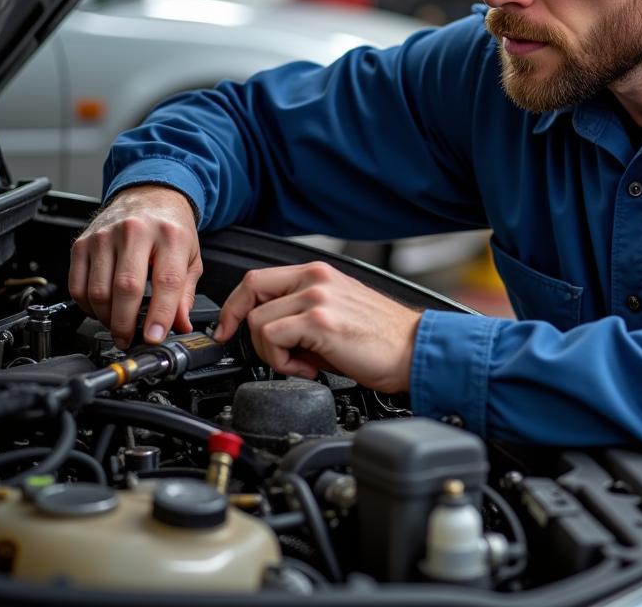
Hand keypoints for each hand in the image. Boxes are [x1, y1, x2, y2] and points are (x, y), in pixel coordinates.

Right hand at [69, 184, 201, 347]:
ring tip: (118, 325)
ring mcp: (104, 236)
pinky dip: (87, 306)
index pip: (166, 281)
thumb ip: (186, 293)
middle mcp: (135, 232)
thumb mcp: (191, 256)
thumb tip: (180, 325)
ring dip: (106, 318)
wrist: (150, 194)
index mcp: (170, 235)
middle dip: (126, 323)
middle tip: (130, 338)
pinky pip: (78, 285)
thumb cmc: (171, 227)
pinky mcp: (82, 243)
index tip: (154, 337)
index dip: (160, 315)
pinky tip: (101, 309)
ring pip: (98, 291)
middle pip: (126, 288)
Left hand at [213, 262, 421, 391]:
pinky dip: (281, 361)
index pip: (259, 277)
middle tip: (249, 347)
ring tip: (301, 362)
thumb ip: (300, 313)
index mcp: (319, 274)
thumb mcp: (335, 313)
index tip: (229, 327)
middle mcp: (317, 278)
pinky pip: (273, 339)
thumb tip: (266, 332)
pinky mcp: (320, 321)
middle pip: (251, 288)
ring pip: (259, 321)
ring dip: (270, 352)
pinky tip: (308, 368)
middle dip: (237, 321)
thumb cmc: (380, 338)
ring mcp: (317, 297)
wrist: (413, 350)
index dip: (236, 304)